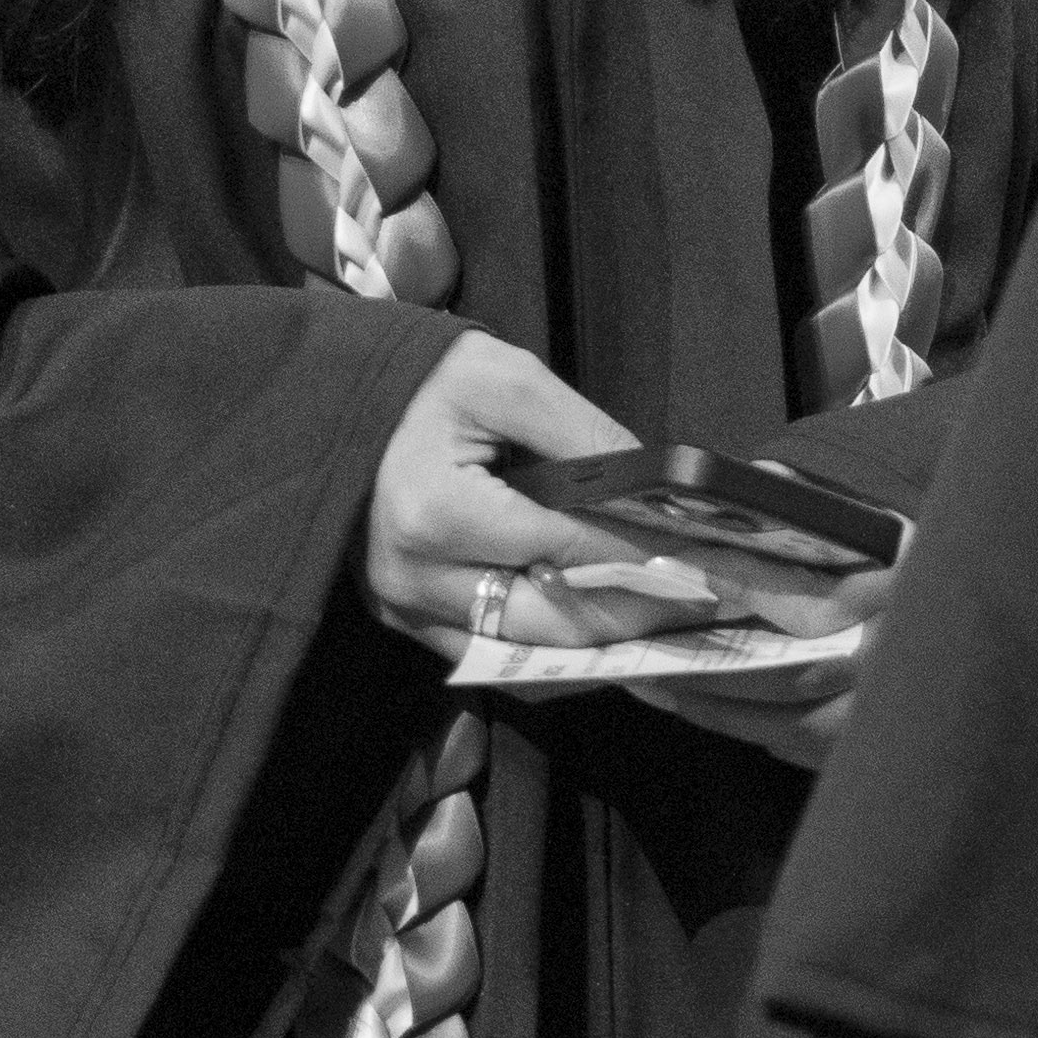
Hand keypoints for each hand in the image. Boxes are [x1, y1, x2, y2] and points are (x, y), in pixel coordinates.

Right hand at [356, 329, 715, 653]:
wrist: (334, 399)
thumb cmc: (423, 381)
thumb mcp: (508, 380)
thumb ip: (583, 433)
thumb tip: (653, 493)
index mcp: (436, 512)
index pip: (566, 547)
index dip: (640, 556)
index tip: (702, 564)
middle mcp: (414, 578)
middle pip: (548, 624)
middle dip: (630, 616)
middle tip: (694, 607)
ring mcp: (401, 609)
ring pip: (521, 657)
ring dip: (593, 646)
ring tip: (657, 624)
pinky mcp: (399, 620)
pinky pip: (487, 655)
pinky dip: (546, 652)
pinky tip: (595, 631)